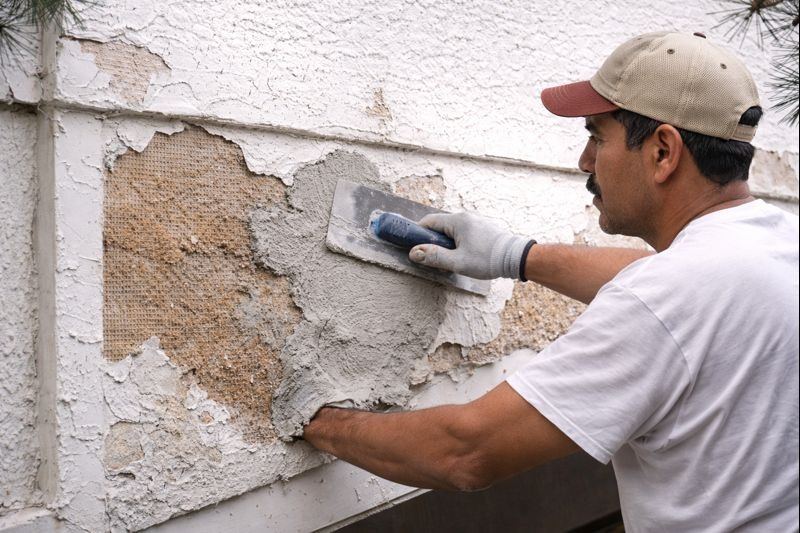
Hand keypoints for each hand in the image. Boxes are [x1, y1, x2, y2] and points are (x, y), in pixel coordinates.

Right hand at [409, 212, 534, 279]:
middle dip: (433, 240)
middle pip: (440, 225)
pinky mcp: (483, 228)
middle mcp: (466, 217)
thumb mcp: (457, 262)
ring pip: (452, 230)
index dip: (418, 233)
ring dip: (447, 242)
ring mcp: (476, 221)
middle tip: (432, 256)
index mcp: (458, 221)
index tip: (413, 244)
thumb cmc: (488, 259)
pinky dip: (458, 242)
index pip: (429, 221)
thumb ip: (434, 257)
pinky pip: (464, 232)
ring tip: (450, 258)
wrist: (516, 258)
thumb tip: (414, 253)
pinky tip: (463, 255)